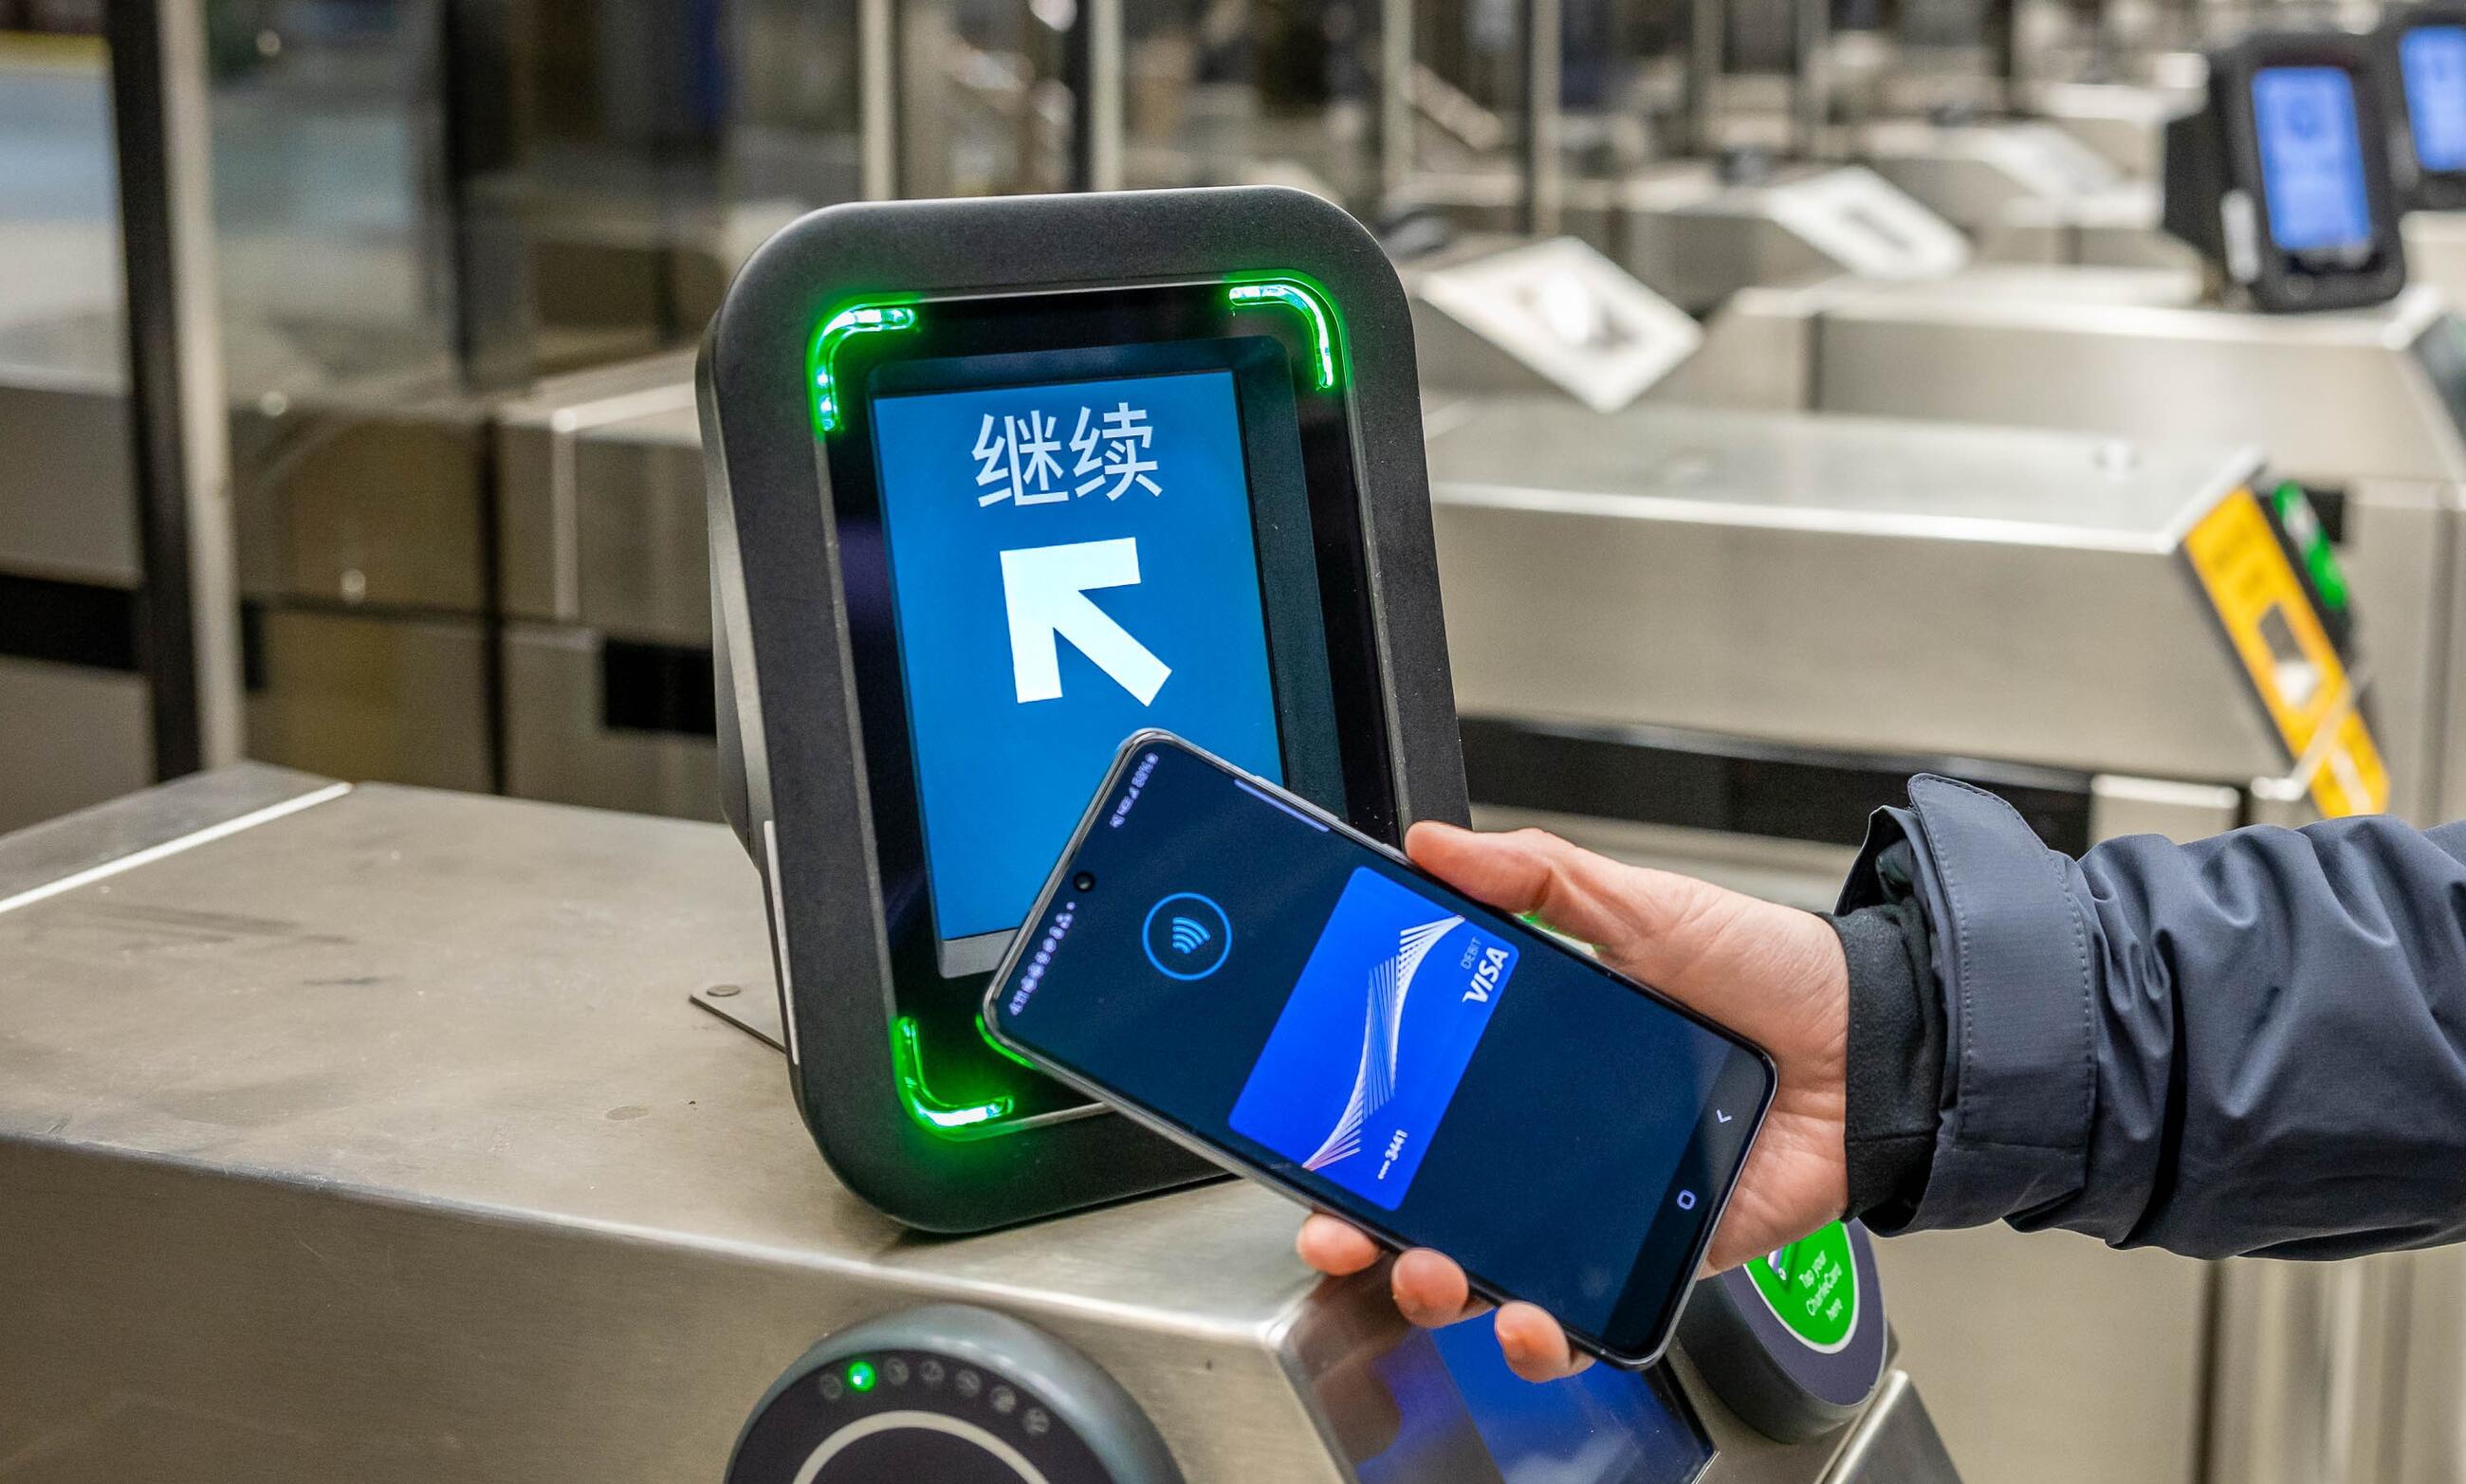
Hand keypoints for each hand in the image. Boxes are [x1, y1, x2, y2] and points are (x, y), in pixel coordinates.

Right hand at [1296, 820, 1850, 1381]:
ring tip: (1436, 1274)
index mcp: (1527, 1061)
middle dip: (1366, 1233)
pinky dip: (1546, 1336)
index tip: (1300, 1137)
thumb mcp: (1640, 905)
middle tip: (1343, 1228)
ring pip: (1489, 1274)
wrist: (1875, 1039)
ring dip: (1441, 1289)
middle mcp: (1549, 1143)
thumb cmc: (1767, 970)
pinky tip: (1529, 1323)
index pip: (1410, 1103)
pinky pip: (1587, 1315)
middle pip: (1425, 1203)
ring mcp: (1597, 1209)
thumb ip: (1538, 876)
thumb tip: (1433, 845)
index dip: (1346, 1129)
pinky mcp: (1656, 1259)